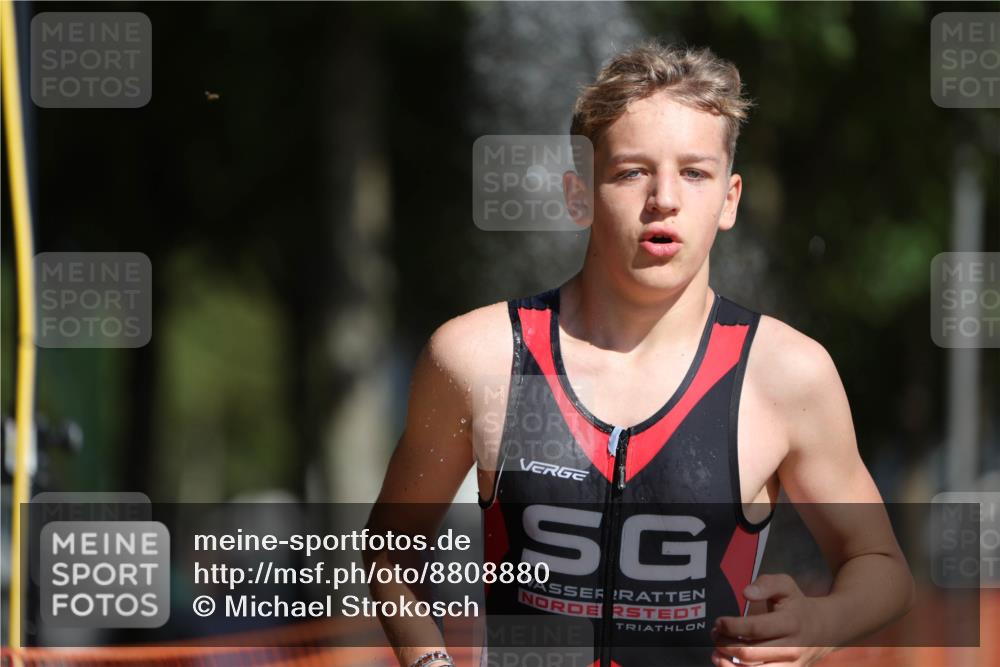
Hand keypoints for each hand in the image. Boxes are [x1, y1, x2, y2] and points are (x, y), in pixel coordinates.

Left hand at [710, 574, 831, 665]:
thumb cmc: (798, 606)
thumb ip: (766, 584)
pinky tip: (728, 665)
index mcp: (790, 623)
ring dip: (728, 664)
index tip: (719, 622)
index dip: (731, 626)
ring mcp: (791, 666)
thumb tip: (746, 593)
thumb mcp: (785, 586)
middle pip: (750, 654)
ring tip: (717, 653)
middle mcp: (791, 648)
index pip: (754, 628)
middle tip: (715, 635)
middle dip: (724, 645)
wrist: (826, 629)